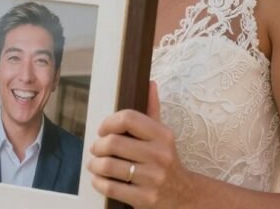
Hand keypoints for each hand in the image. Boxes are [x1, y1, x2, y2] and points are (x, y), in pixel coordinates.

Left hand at [87, 82, 196, 208]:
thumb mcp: (163, 135)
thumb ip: (153, 110)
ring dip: (95, 165)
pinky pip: (111, 187)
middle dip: (98, 146)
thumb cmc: (167, 161)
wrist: (185, 196)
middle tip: (96, 149)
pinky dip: (99, 182)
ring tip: (94, 164)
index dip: (108, 123)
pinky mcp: (144, 198)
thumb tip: (150, 83)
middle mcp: (159, 155)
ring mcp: (152, 178)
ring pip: (109, 166)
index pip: (128, 118)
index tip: (102, 130)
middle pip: (113, 143)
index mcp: (162, 135)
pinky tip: (99, 179)